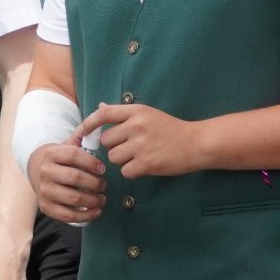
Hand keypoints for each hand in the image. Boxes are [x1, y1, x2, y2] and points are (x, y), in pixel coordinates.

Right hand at [29, 134, 106, 222]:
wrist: (38, 171)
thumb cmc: (60, 159)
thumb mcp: (67, 144)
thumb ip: (81, 134)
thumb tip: (97, 119)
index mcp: (52, 153)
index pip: (73, 155)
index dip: (91, 162)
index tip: (103, 168)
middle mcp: (45, 172)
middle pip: (75, 178)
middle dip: (95, 183)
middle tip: (104, 185)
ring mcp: (44, 191)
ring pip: (73, 198)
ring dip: (93, 201)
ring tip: (102, 198)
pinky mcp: (45, 207)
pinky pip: (67, 215)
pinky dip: (85, 216)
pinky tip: (96, 211)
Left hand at [87, 103, 209, 178]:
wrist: (196, 143)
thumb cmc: (171, 129)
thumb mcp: (148, 114)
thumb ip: (123, 114)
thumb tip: (99, 107)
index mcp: (136, 112)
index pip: (103, 114)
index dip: (89, 124)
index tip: (83, 132)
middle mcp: (137, 126)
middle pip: (106, 141)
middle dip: (114, 147)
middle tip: (130, 147)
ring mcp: (141, 145)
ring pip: (113, 157)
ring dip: (122, 160)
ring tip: (139, 156)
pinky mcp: (146, 163)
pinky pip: (125, 171)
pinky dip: (132, 171)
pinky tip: (145, 165)